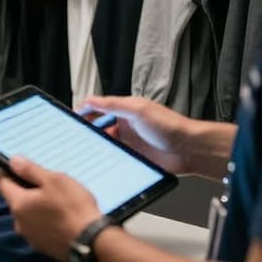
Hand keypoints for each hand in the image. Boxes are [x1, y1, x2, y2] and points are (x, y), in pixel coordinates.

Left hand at [0, 156, 102, 261]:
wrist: (91, 243)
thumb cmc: (72, 208)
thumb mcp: (54, 181)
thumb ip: (30, 170)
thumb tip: (12, 161)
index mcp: (18, 204)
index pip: (2, 184)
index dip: (7, 172)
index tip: (17, 166)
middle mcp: (18, 222)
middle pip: (16, 200)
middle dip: (26, 190)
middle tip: (46, 184)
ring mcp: (30, 237)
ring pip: (27, 215)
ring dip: (36, 206)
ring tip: (56, 201)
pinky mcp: (42, 247)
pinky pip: (38, 227)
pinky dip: (44, 220)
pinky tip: (60, 217)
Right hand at [80, 95, 195, 174]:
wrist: (189, 150)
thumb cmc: (170, 126)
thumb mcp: (137, 110)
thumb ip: (113, 104)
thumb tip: (91, 100)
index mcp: (127, 109)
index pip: (100, 107)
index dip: (85, 111)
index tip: (72, 118)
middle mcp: (127, 125)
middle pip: (100, 126)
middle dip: (88, 130)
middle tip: (76, 136)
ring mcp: (131, 142)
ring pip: (106, 143)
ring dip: (97, 145)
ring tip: (86, 150)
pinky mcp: (134, 157)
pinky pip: (115, 157)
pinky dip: (107, 158)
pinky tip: (101, 160)